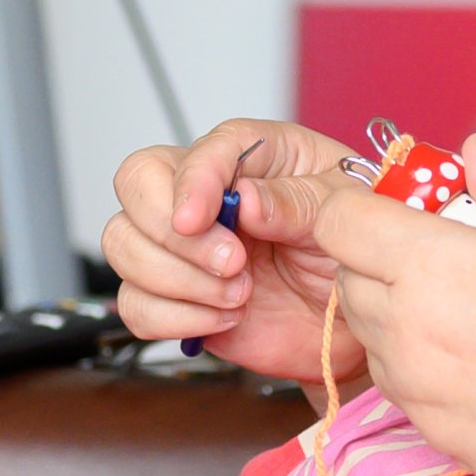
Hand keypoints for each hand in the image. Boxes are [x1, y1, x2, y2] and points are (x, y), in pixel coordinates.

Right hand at [99, 118, 367, 386]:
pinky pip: (136, 304)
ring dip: (176, 280)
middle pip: (136, 184)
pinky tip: (223, 319)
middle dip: (172, 233)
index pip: (199, 149)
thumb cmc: (352, 251)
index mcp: (254, 154)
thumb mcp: (345, 213)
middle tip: (232, 265)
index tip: (198, 218)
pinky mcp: (176, 296)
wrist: (353, 325)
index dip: (191, 182)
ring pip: (123, 244)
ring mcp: (185, 245)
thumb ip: (297, 201)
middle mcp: (208, 193)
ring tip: (239, 295)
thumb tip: (245, 200)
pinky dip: (174, 318)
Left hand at [314, 134, 475, 475]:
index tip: (393, 206)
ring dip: (395, 314)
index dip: (357, 205)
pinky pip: (401, 390)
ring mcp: (420, 391)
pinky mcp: (438, 438)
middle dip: (376, 258)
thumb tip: (475, 153)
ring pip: (371, 339)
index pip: (339, 223)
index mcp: (433, 266)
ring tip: (465, 309)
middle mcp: (410, 331)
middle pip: (348, 280)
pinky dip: (419, 365)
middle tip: (439, 253)